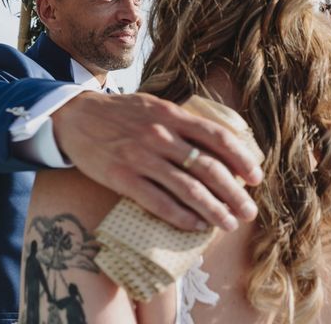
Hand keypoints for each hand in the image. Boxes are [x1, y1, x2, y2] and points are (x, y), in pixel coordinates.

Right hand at [51, 92, 262, 231]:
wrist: (74, 116)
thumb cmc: (119, 113)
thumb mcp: (153, 105)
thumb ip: (181, 122)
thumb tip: (216, 144)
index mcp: (170, 115)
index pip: (216, 137)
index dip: (241, 159)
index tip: (256, 178)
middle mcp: (159, 135)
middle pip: (208, 168)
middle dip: (234, 193)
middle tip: (248, 212)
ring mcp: (140, 158)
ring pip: (188, 189)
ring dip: (214, 210)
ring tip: (228, 224)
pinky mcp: (122, 178)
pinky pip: (158, 203)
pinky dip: (181, 217)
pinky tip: (195, 225)